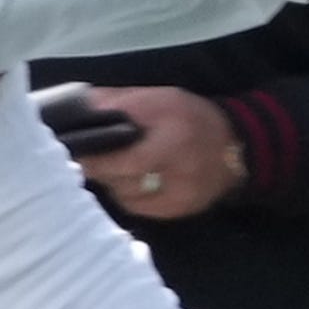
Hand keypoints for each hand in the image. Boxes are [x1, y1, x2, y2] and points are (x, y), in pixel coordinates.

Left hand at [67, 86, 244, 220]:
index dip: (97, 159)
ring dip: (112, 182)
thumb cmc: (190, 117)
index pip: (127, 157)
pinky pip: (137, 208)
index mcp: (174, 135)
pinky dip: (126, 195)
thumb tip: (84, 106)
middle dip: (101, 169)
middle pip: (123, 177)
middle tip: (85, 161)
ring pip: (126, 194)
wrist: (233, 147)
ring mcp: (180, 192)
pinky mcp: (179, 210)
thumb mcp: (161, 98)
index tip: (75, 153)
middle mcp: (179, 167)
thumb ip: (122, 101)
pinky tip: (128, 182)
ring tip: (111, 169)